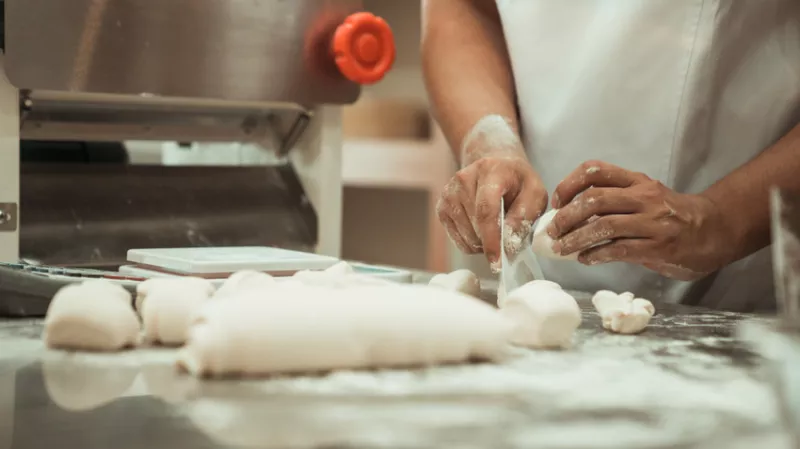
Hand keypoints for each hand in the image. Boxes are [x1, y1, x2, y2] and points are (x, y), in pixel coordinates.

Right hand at [436, 155, 547, 271]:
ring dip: (483, 242)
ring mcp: (449, 193)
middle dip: (494, 242)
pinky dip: (472, 242)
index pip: (486, 211)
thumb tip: (507, 241)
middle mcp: (463, 179)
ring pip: (466, 237)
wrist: (495, 165)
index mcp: (490, 171)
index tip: (497, 262)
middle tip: (508, 235)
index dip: (491, 240)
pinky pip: (457, 239)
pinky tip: (482, 229)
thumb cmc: (517, 182)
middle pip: (475, 227)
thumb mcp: (535, 193)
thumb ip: (525, 215)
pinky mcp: (442, 207)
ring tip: (495, 228)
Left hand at [547, 161, 734, 280]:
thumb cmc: (670, 214)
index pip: (596, 170)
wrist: (714, 230)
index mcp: (636, 180)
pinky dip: (596, 254)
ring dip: (576, 239)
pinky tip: (585, 259)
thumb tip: (570, 217)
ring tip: (562, 249)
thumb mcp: (645, 196)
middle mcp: (643, 196)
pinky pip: (619, 249)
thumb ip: (614, 201)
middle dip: (567, 217)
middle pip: (595, 199)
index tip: (556, 202)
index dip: (569, 184)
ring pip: (604, 226)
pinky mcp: (658, 246)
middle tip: (553, 232)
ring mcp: (652, 221)